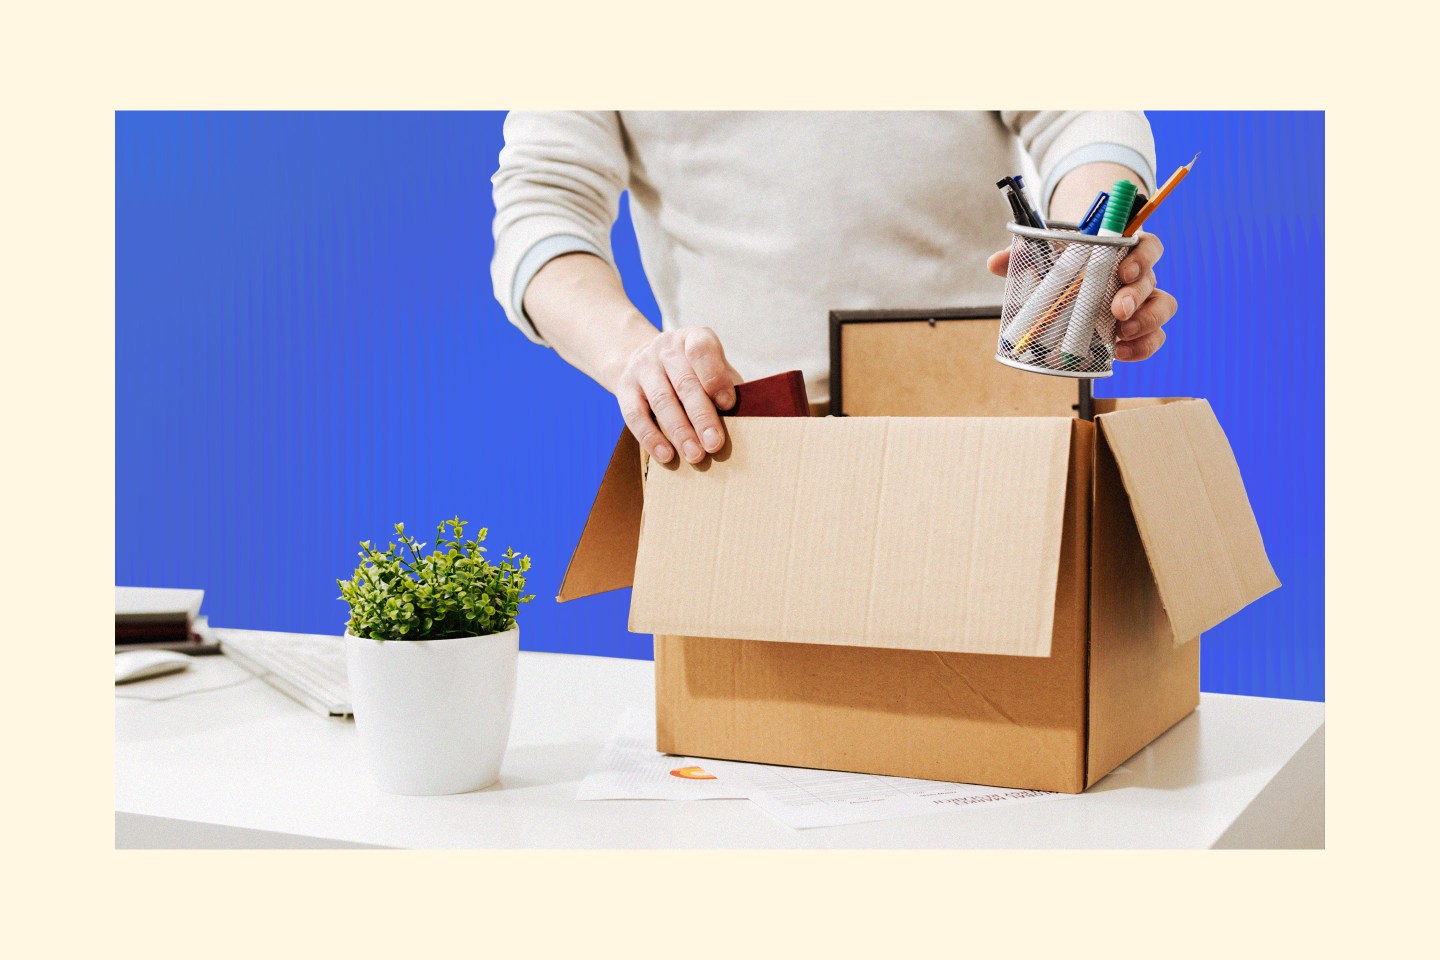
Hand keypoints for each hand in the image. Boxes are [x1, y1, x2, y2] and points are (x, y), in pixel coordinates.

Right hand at [614, 327, 740, 464]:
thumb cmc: (692, 371)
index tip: (728, 404)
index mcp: (693, 338)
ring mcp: (642, 366)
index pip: (702, 350)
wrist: (644, 360)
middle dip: (702, 416)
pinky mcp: (624, 386)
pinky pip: (635, 414)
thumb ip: (726, 386)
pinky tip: (666, 455)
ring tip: (695, 455)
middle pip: (685, 383)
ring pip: (662, 401)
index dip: (715, 377)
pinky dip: (651, 437)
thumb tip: (743, 418)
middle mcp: (666, 347)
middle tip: (714, 444)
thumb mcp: (712, 367)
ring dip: (680, 431)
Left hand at [987, 231, 1177, 361]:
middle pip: (1153, 281)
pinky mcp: (1138, 327)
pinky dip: (1142, 347)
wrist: (1073, 279)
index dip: (1142, 258)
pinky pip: (1153, 337)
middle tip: (1116, 311)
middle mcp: (1139, 275)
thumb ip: (1023, 255)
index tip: (1123, 272)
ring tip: (1120, 336)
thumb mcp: (1046, 254)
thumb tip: (995, 263)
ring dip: (1145, 323)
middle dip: (1137, 297)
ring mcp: (1142, 301)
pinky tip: (1121, 353)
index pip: (1148, 246)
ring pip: (1163, 308)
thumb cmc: (1065, 262)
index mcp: (1123, 251)